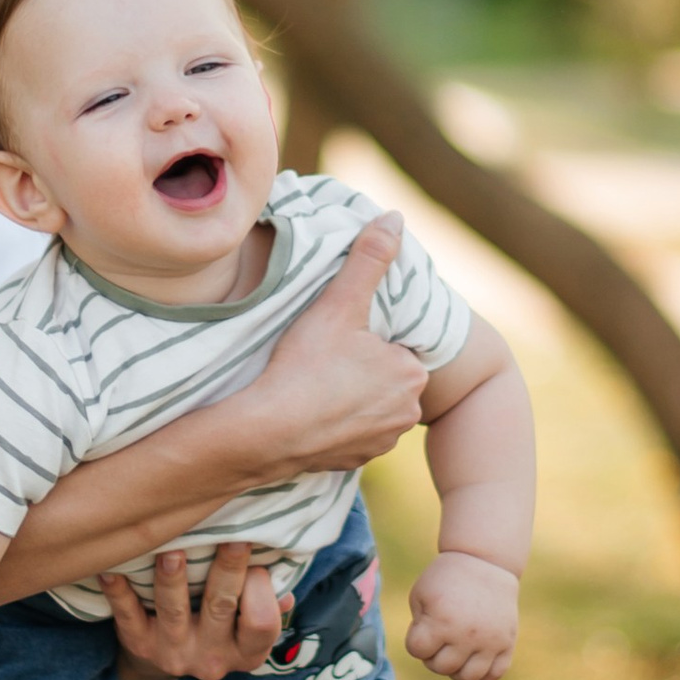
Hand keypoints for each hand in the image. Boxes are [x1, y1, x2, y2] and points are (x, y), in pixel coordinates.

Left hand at [102, 540, 287, 679]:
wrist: (168, 659)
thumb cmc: (222, 623)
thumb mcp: (249, 623)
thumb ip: (267, 600)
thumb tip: (285, 577)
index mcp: (247, 651)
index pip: (262, 624)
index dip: (262, 592)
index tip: (260, 561)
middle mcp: (211, 658)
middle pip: (221, 607)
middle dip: (227, 571)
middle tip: (231, 537)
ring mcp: (173, 653)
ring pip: (173, 611)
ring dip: (172, 579)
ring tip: (172, 550)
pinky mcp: (138, 645)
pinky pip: (127, 616)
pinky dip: (118, 592)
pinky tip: (111, 569)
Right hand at [246, 213, 428, 476]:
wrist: (267, 431)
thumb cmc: (305, 365)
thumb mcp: (338, 304)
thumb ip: (369, 259)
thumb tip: (394, 217)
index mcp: (412, 372)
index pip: (393, 346)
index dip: (364, 339)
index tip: (337, 339)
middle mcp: (407, 412)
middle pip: (384, 376)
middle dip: (360, 368)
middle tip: (321, 360)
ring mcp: (382, 442)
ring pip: (369, 406)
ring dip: (349, 397)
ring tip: (314, 384)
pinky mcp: (356, 463)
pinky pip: (351, 435)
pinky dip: (335, 425)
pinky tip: (310, 412)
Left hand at [405, 553, 519, 679]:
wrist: (486, 562)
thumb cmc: (447, 578)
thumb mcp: (421, 595)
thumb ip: (418, 628)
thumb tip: (430, 656)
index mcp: (442, 620)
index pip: (417, 650)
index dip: (415, 639)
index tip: (424, 625)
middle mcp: (467, 635)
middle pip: (441, 667)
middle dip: (433, 655)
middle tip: (439, 637)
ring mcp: (490, 641)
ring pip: (468, 677)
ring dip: (456, 669)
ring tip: (456, 651)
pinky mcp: (507, 643)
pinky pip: (494, 675)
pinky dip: (481, 674)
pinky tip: (474, 658)